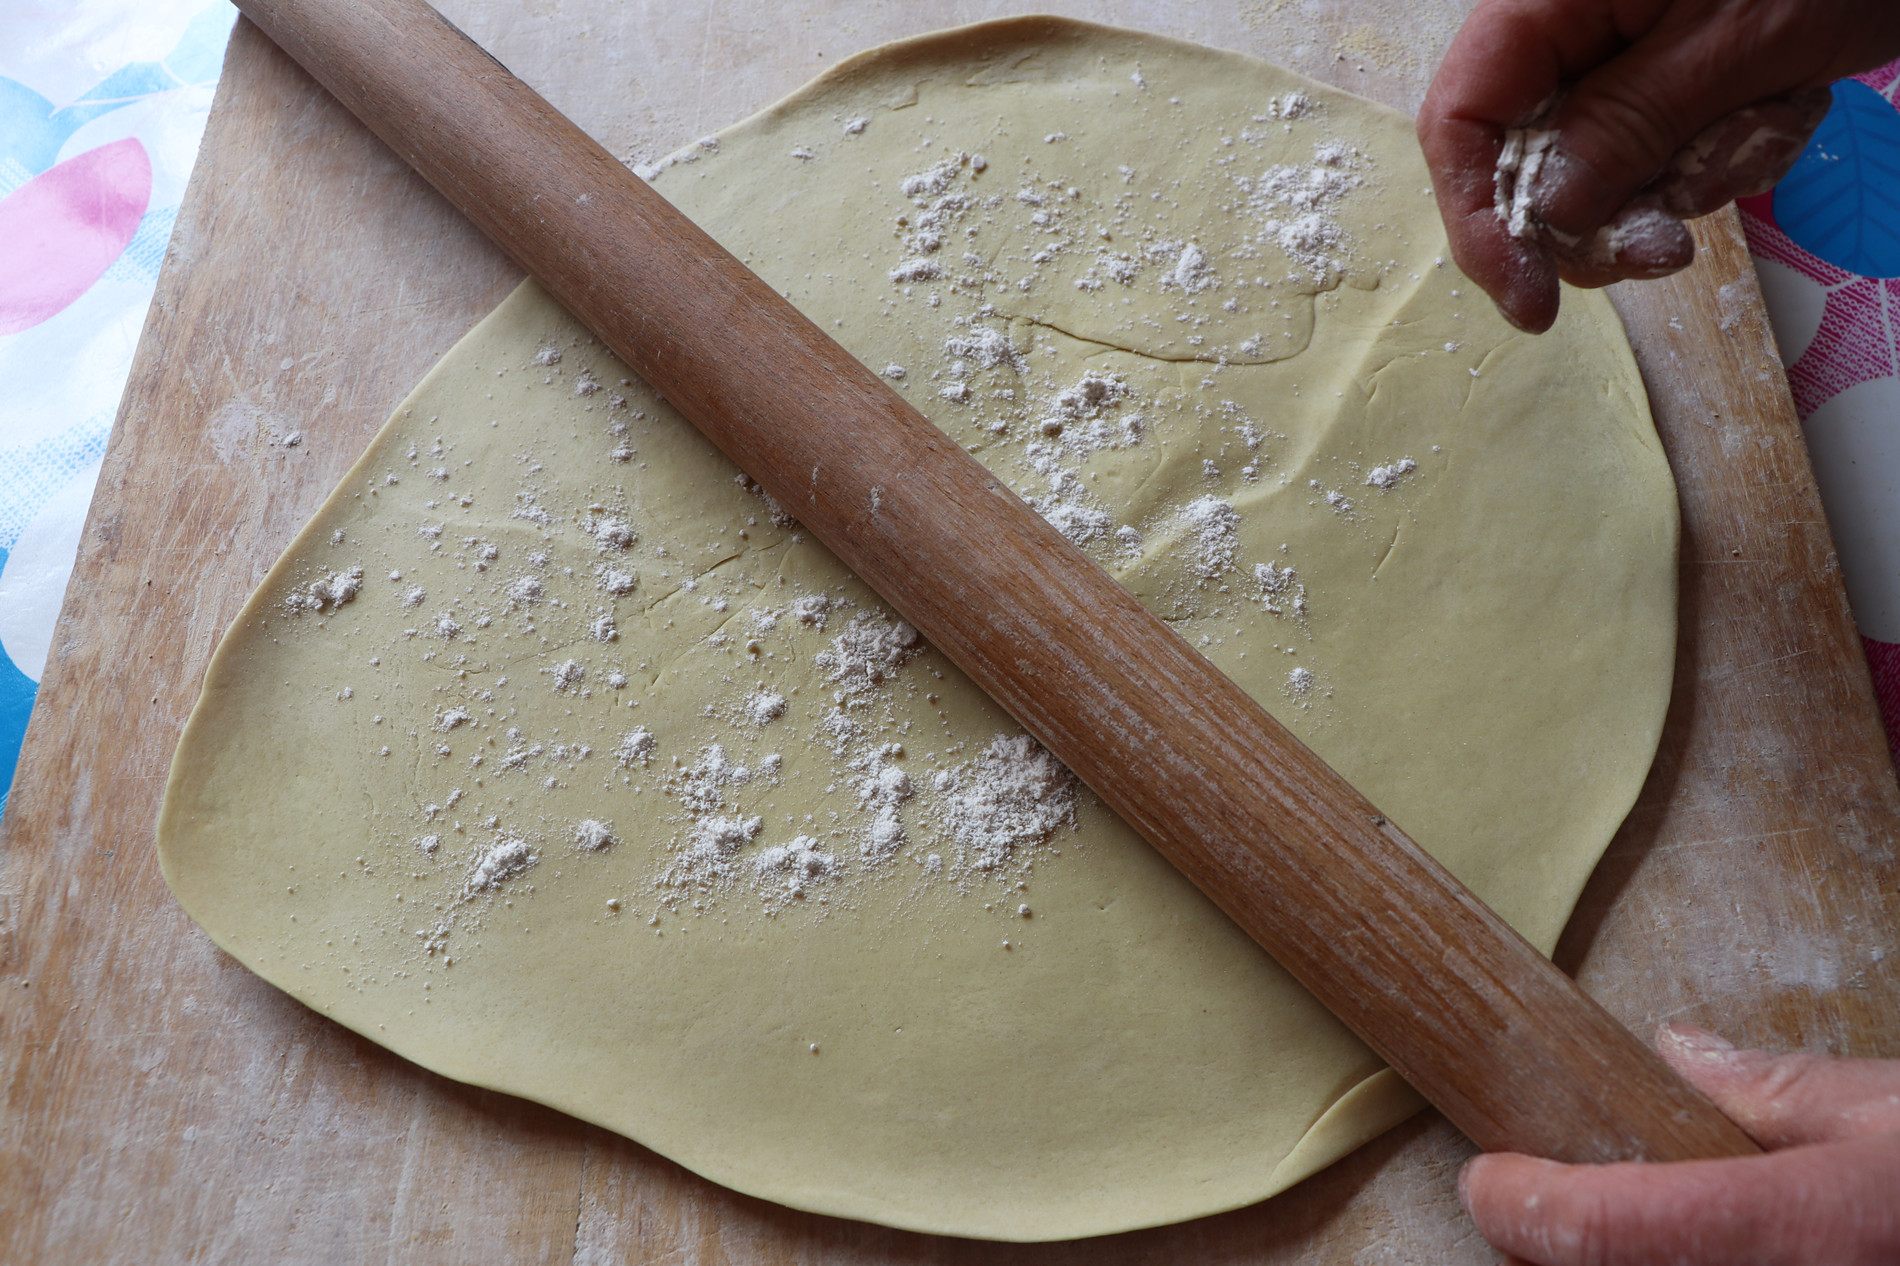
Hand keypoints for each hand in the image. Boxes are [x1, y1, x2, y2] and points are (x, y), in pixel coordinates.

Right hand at [1417, 0, 1899, 331]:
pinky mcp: (1669, 72)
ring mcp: (1620, 48)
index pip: (1461, 117)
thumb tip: (1547, 215)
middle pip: (1526, 159)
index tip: (1529, 298)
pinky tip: (1776, 108)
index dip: (1479, 217)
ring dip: (1680, 181)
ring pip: (1602, 168)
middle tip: (1669, 249)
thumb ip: (1627, 125)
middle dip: (1601, 216)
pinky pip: (1663, 150)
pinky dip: (1718, 154)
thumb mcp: (1732, 44)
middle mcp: (1569, 22)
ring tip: (1759, 131)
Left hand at [1459, 1025, 1899, 1264]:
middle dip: (1565, 1252)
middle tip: (1547, 1208)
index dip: (1525, 1207)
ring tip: (1622, 1230)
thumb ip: (1782, 1091)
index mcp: (1799, 1230)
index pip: (1610, 1228)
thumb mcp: (1895, 1116)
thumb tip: (1683, 1053)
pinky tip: (1701, 1256)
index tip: (1489, 1178)